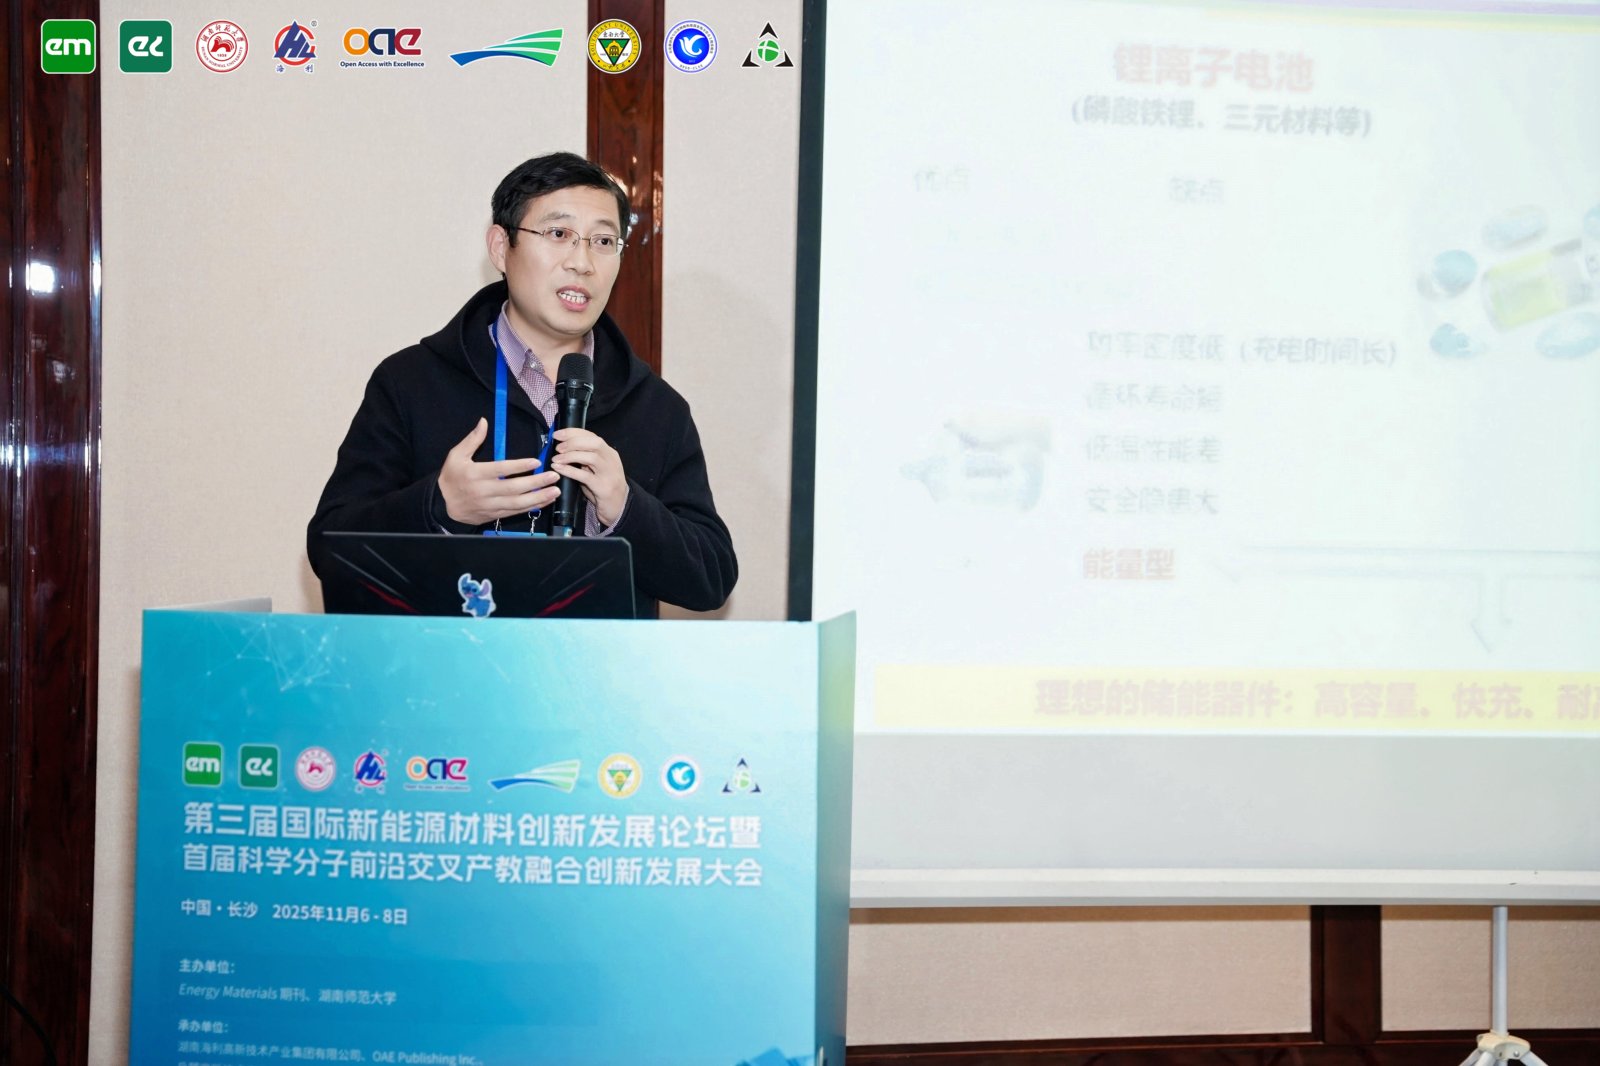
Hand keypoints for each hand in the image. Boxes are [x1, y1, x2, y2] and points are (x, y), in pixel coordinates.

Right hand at [437, 418, 558, 525]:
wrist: (442, 504)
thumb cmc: (451, 477)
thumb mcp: (456, 455)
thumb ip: (472, 440)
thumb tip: (484, 422)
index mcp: (475, 474)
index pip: (500, 470)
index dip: (519, 466)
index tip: (535, 462)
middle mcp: (484, 491)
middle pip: (513, 488)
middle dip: (535, 483)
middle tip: (553, 476)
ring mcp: (490, 505)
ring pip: (517, 503)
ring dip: (538, 497)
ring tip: (554, 490)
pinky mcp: (495, 514)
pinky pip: (516, 512)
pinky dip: (532, 507)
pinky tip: (545, 501)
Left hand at [550, 427, 628, 527]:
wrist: (619, 506)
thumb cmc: (603, 487)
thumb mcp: (596, 469)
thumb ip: (585, 458)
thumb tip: (562, 448)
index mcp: (609, 453)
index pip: (592, 436)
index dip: (573, 433)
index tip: (558, 434)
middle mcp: (611, 460)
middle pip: (594, 443)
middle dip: (573, 442)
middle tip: (558, 447)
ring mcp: (609, 474)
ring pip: (591, 457)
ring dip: (570, 456)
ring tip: (556, 459)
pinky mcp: (603, 487)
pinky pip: (584, 476)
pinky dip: (569, 471)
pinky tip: (559, 469)